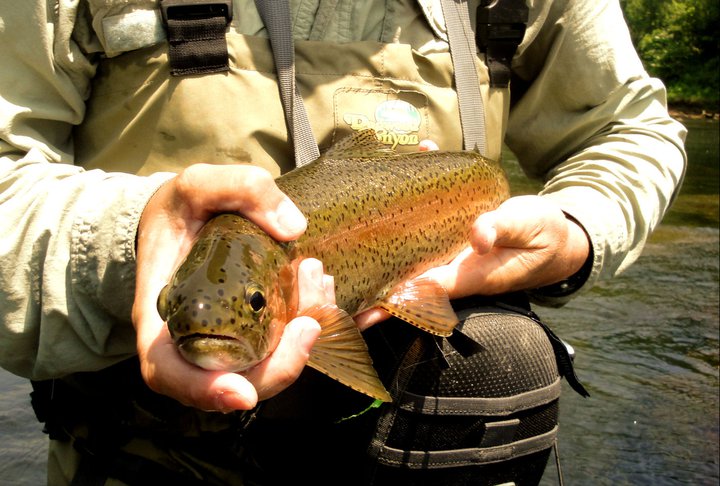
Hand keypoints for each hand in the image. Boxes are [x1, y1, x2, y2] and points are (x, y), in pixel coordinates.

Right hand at [132, 164, 327, 411]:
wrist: (185, 217)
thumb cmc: (180, 209)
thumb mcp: (197, 186)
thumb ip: (237, 189)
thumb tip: (293, 227)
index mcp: (164, 318)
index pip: (170, 374)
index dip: (204, 392)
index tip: (243, 392)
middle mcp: (197, 342)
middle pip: (237, 380)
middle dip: (283, 362)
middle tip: (311, 320)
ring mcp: (231, 341)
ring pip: (271, 365)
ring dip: (306, 338)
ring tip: (319, 281)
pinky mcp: (259, 331)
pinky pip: (291, 345)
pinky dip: (323, 327)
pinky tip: (344, 296)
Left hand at [355, 195, 589, 328]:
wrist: (557, 238)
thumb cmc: (545, 235)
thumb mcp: (529, 227)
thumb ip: (503, 229)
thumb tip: (476, 237)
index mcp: (470, 274)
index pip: (423, 290)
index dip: (392, 298)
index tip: (363, 303)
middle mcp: (452, 268)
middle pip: (404, 279)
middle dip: (372, 283)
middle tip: (332, 280)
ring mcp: (449, 254)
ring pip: (406, 253)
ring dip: (377, 247)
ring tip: (341, 242)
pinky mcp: (451, 238)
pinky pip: (422, 226)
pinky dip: (405, 208)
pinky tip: (391, 178)